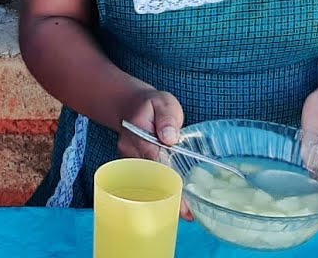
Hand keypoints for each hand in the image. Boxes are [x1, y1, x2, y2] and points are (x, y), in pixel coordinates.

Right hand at [115, 87, 193, 219]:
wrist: (129, 104)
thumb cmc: (150, 104)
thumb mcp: (163, 103)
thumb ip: (167, 118)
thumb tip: (169, 137)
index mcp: (139, 135)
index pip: (154, 161)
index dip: (169, 181)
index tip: (181, 199)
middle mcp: (131, 151)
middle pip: (149, 177)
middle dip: (168, 197)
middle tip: (187, 214)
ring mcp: (130, 159)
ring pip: (147, 181)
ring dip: (165, 196)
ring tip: (185, 212)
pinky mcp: (134, 164)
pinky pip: (147, 178)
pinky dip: (160, 188)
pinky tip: (175, 199)